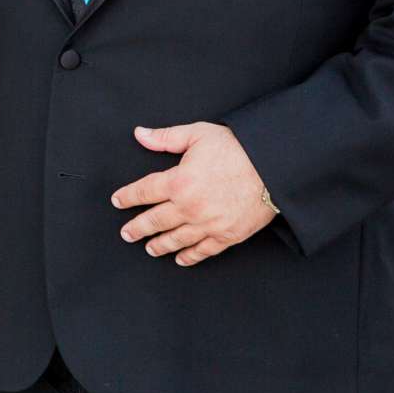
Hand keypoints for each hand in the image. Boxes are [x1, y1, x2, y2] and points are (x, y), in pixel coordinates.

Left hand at [113, 122, 278, 266]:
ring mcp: (208, 224)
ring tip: (149, 248)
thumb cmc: (237, 147)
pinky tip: (180, 259)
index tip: (118, 201)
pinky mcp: (228, 235)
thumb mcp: (197, 134)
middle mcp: (189, 207)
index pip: (144, 192)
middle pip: (155, 221)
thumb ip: (165, 137)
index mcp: (178, 181)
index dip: (128, 197)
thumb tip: (139, 133)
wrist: (275, 167)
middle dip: (137, 228)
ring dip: (159, 245)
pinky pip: (204, 250)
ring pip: (176, 239)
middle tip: (126, 234)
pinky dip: (190, 256)